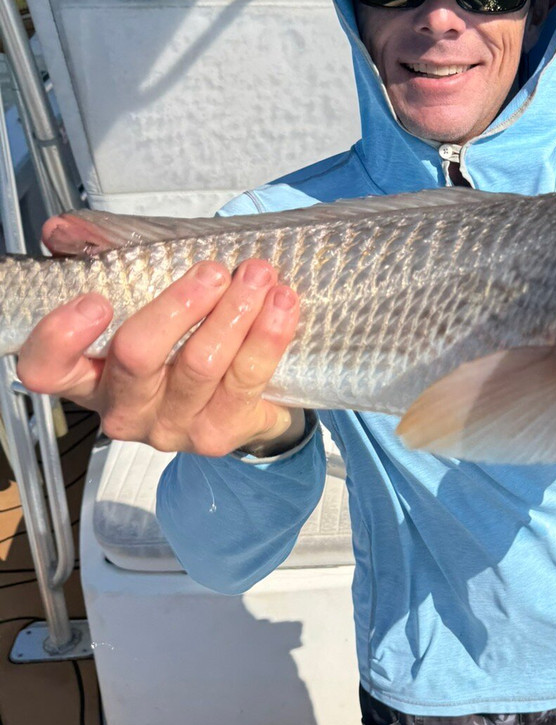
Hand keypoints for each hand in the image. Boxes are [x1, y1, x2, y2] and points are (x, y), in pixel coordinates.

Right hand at [16, 257, 303, 455]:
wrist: (241, 402)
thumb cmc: (181, 340)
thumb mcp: (141, 298)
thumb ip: (103, 258)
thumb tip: (63, 229)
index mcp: (88, 375)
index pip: (46, 368)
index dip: (62, 336)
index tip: (97, 299)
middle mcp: (122, 408)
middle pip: (137, 356)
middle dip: (179, 304)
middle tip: (213, 270)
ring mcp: (170, 427)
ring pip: (200, 364)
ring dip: (234, 311)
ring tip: (258, 275)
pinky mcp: (217, 436)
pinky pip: (246, 380)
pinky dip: (268, 336)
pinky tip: (282, 304)